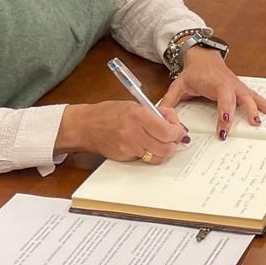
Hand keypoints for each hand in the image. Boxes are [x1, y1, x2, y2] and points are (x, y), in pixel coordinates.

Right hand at [55, 101, 187, 162]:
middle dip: (173, 143)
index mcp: (138, 115)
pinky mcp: (125, 157)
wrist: (87, 126)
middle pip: (166, 148)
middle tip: (173, 138)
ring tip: (161, 142)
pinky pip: (146, 159)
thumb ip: (156, 114)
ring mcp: (129, 147)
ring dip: (164, 151)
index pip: (167, 131)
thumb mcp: (135, 105)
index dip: (177, 132)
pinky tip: (147, 145)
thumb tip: (174, 122)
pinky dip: (151, 154)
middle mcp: (134, 133)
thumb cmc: (109, 112)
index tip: (178, 130)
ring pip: (158, 157)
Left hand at [160, 48, 265, 140]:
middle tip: (252, 125)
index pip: (222, 98)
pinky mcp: (240, 88)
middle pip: (240, 98)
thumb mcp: (178, 85)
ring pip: (250, 96)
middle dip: (246, 112)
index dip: (224, 111)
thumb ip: (169, 100)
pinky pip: (253, 95)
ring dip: (258, 107)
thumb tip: (161, 115)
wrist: (203, 55)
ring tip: (265, 119)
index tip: (223, 125)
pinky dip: (263, 103)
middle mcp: (229, 84)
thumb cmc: (193, 72)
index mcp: (215, 83)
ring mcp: (236, 86)